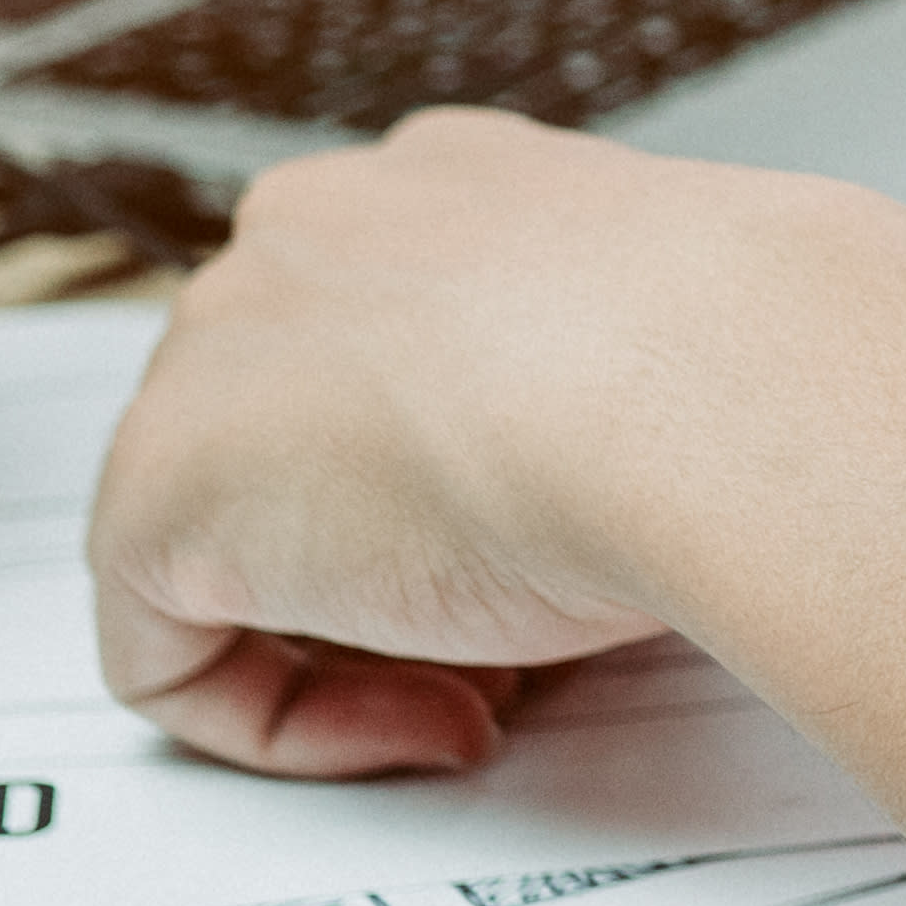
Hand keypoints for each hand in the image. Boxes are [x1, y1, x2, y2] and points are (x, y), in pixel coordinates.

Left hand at [82, 109, 874, 778]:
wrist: (704, 385)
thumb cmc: (747, 359)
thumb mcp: (697, 346)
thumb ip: (630, 385)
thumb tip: (661, 467)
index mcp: (447, 183)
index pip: (397, 343)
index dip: (473, 482)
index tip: (561, 546)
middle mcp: (315, 235)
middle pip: (301, 438)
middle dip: (405, 561)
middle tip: (528, 633)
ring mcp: (215, 348)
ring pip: (238, 540)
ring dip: (363, 637)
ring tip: (500, 678)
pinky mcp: (158, 492)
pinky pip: (172, 650)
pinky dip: (288, 721)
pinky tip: (430, 717)